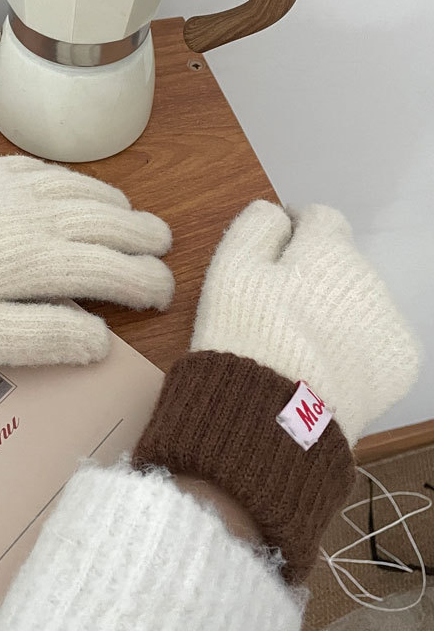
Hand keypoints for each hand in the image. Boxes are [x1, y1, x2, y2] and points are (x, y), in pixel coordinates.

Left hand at [0, 156, 172, 366]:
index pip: (109, 268)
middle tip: (165, 252)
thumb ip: (38, 338)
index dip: (145, 282)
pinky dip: (73, 178)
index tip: (164, 294)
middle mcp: (28, 214)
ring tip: (135, 220)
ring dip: (116, 206)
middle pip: (104, 221)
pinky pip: (42, 168)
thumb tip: (100, 340)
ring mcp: (3, 187)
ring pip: (80, 189)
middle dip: (143, 239)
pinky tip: (76, 186)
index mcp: (31, 259)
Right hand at [191, 200, 418, 441]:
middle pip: (341, 263)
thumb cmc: (246, 335)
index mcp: (328, 249)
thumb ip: (255, 226)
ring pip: (359, 302)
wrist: (275, 419)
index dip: (293, 231)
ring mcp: (391, 323)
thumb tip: (276, 211)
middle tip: (277, 310)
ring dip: (336, 311)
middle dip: (314, 277)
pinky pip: (375, 341)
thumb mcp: (229, 269)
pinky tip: (323, 367)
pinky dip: (353, 347)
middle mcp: (371, 278)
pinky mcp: (400, 365)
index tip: (272, 257)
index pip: (319, 218)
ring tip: (298, 346)